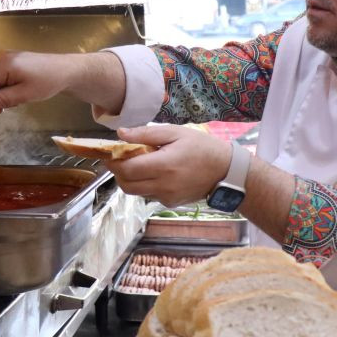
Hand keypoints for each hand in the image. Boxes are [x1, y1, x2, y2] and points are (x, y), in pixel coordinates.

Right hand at [0, 50, 73, 113]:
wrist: (63, 71)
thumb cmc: (47, 81)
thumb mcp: (23, 94)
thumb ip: (1, 100)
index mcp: (3, 64)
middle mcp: (0, 57)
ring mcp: (4, 57)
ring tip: (9, 104)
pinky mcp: (9, 60)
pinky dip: (0, 87)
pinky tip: (10, 95)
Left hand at [105, 125, 233, 207]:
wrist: (226, 171)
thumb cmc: (202, 147)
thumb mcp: (175, 133)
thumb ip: (146, 134)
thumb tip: (121, 134)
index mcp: (163, 166)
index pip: (126, 170)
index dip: (113, 163)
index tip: (110, 154)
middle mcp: (162, 186)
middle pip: (126, 185)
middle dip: (118, 173)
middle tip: (120, 159)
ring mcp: (166, 198)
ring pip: (136, 192)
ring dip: (131, 179)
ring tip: (140, 164)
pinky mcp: (170, 204)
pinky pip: (149, 195)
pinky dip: (146, 185)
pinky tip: (156, 173)